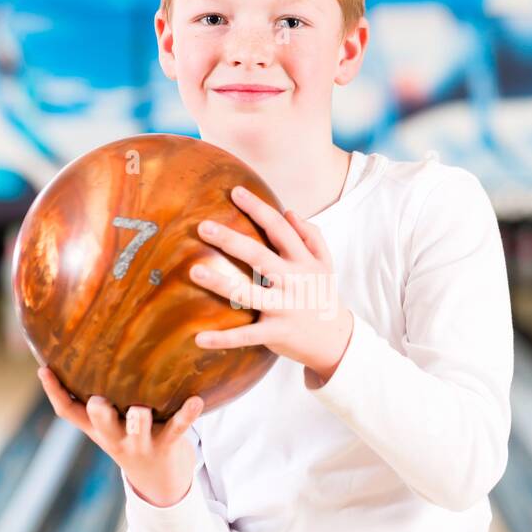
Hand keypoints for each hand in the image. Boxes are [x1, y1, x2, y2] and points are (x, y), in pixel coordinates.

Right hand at [37, 366, 202, 505]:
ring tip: (140, 410)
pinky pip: (178, 427)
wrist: (159, 481)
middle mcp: (115, 437)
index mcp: (98, 429)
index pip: (68, 412)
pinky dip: (188, 414)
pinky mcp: (167, 444)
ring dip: (138, 419)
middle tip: (97, 401)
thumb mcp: (108, 426)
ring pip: (138, 429)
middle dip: (99, 414)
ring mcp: (141, 443)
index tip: (44, 369)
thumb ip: (96, 402)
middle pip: (101, 425)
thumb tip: (84, 356)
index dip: (54, 392)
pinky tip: (196, 400)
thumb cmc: (130, 439)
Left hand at [189, 185, 353, 385]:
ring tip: (194, 271)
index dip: (258, 208)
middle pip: (259, 256)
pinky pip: (246, 336)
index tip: (235, 191)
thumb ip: (311, 236)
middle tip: (203, 227)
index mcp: (303, 261)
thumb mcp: (325, 264)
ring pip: (248, 294)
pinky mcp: (276, 332)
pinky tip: (198, 338)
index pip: (279, 228)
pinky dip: (223, 339)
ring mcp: (284, 308)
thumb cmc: (323, 295)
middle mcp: (294, 281)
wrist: (336, 340)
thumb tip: (290, 212)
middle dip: (231, 240)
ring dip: (220, 284)